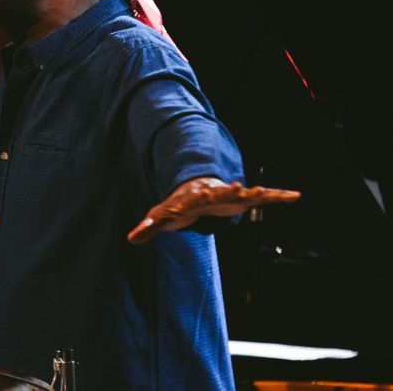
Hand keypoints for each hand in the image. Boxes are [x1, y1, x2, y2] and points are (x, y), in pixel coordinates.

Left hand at [127, 177, 300, 244]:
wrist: (197, 190)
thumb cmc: (179, 205)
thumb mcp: (162, 215)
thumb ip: (149, 226)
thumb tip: (130, 239)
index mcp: (192, 198)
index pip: (193, 198)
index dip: (196, 198)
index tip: (201, 193)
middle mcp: (214, 193)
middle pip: (220, 192)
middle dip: (227, 190)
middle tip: (236, 185)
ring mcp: (230, 195)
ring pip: (245, 193)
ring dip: (255, 193)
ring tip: (267, 191)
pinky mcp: (244, 200)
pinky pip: (263, 198)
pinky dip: (278, 197)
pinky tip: (294, 196)